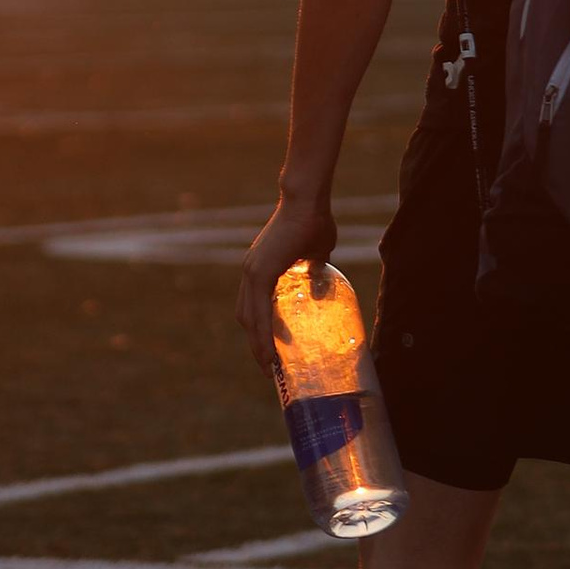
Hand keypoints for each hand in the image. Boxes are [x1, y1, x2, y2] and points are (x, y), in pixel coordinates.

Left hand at [238, 190, 331, 382]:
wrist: (307, 200)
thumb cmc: (315, 219)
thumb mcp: (317, 253)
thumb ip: (316, 271)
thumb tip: (323, 289)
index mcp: (259, 267)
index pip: (252, 306)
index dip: (259, 329)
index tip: (270, 350)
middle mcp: (250, 272)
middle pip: (247, 318)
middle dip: (256, 343)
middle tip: (270, 366)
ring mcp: (252, 272)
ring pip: (249, 320)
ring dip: (258, 345)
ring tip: (269, 368)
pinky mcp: (260, 273)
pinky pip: (259, 313)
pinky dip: (263, 335)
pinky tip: (271, 352)